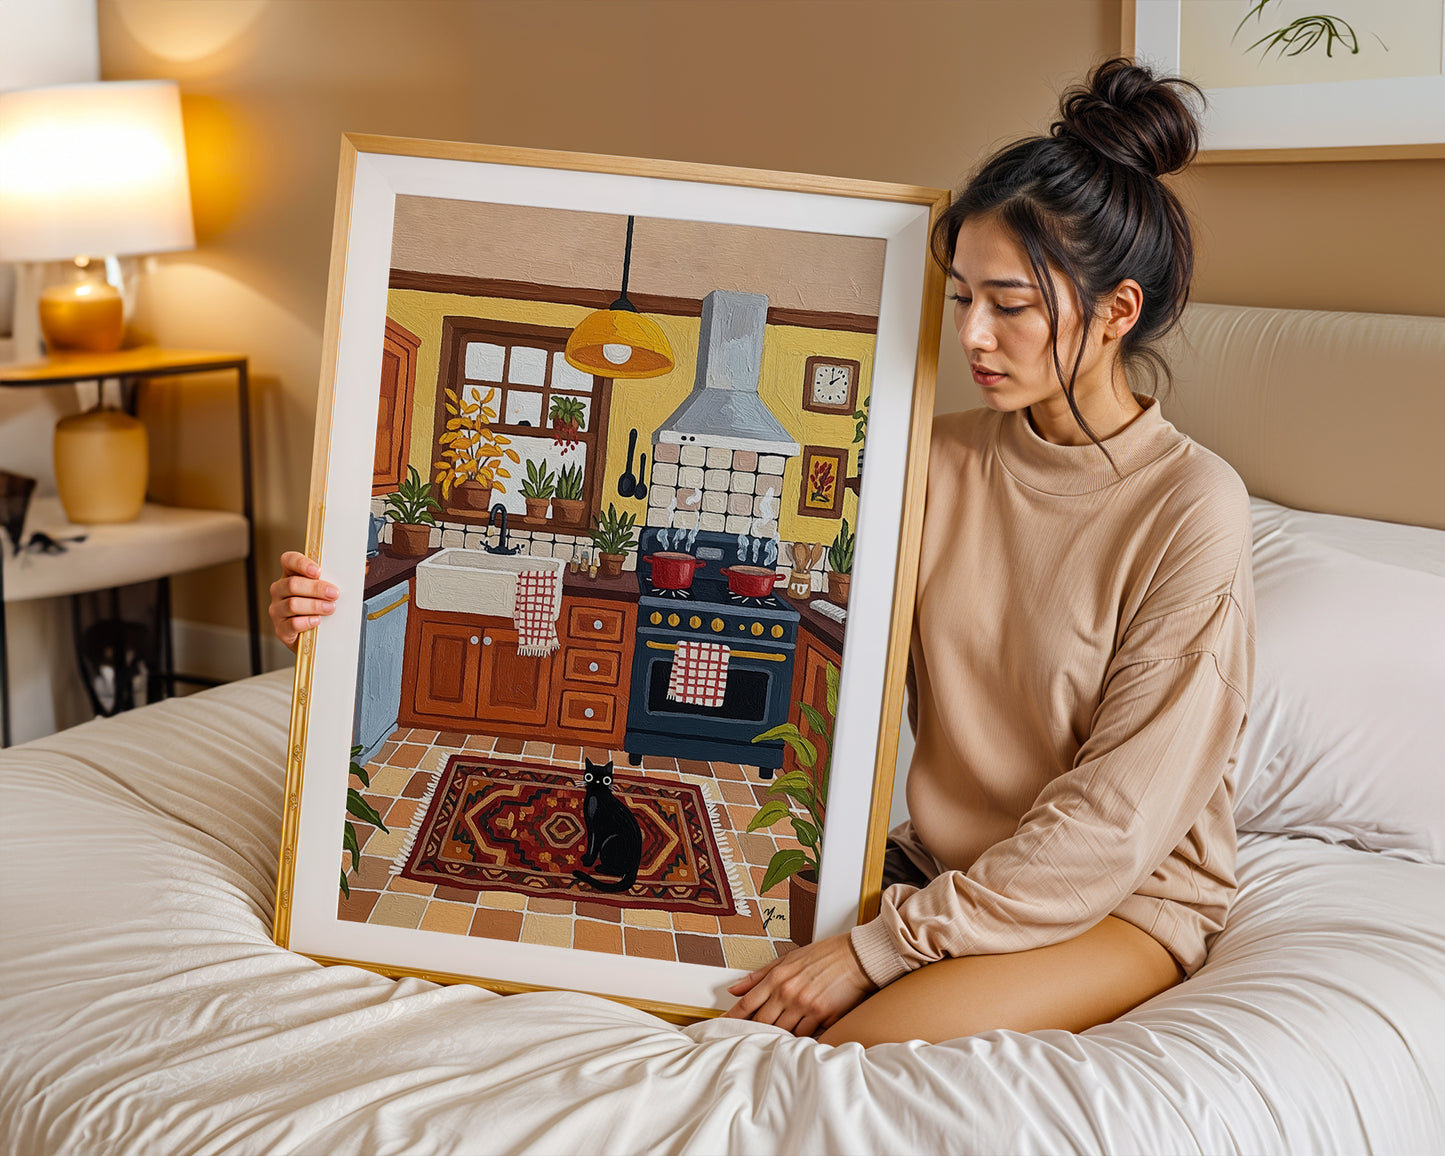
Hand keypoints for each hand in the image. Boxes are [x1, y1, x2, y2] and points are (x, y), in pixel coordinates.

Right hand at [269, 551, 338, 653]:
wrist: (312, 639)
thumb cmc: (319, 609)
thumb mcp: (324, 591)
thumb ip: (332, 580)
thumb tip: (363, 569)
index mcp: (290, 575)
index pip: (289, 561)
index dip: (301, 564)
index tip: (318, 571)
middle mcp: (279, 591)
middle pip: (292, 584)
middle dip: (316, 588)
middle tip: (333, 594)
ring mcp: (277, 610)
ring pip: (292, 604)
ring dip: (315, 605)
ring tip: (330, 608)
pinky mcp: (281, 629)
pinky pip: (292, 624)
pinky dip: (307, 622)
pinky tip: (317, 621)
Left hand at [723, 932, 875, 1037]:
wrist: (856, 957)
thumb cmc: (824, 956)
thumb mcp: (787, 960)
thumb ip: (759, 976)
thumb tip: (734, 988)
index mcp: (777, 977)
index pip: (747, 1003)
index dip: (731, 1018)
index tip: (721, 1027)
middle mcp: (788, 992)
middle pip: (761, 1022)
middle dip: (752, 1032)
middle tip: (743, 1040)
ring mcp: (805, 1005)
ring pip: (781, 1032)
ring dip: (776, 1037)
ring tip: (770, 1043)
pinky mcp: (822, 1015)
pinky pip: (804, 1035)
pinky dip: (798, 1038)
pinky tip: (795, 1039)